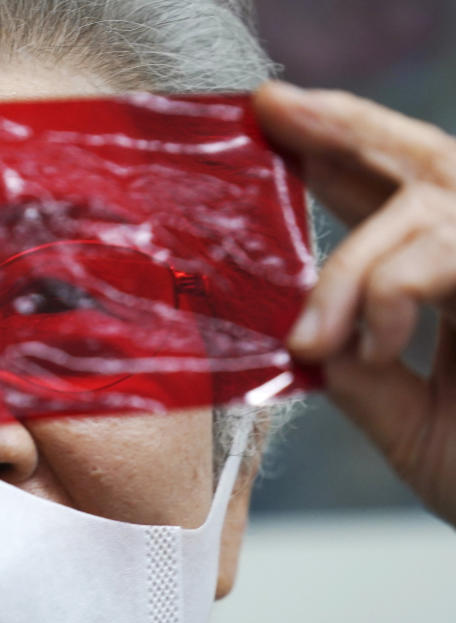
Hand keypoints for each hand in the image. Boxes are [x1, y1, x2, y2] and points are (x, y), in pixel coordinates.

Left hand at [254, 82, 455, 525]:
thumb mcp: (414, 428)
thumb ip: (360, 378)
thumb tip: (303, 336)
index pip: (397, 204)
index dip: (341, 161)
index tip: (276, 131)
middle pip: (428, 163)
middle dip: (347, 131)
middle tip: (274, 106)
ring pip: (436, 199)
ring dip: (356, 263)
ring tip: (311, 335)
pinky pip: (453, 247)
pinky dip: (397, 288)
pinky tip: (373, 346)